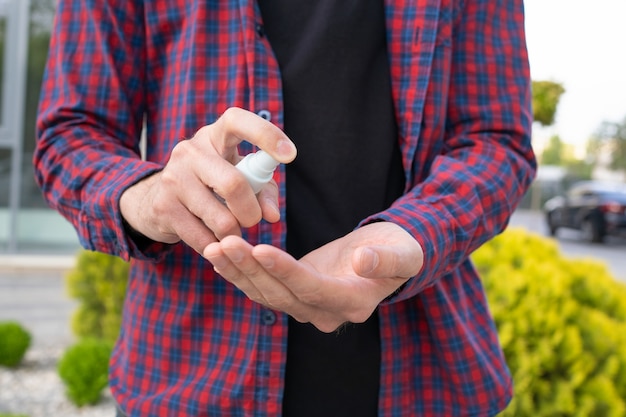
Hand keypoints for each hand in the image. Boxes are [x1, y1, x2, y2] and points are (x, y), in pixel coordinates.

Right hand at [119, 107, 296, 252]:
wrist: (158, 198)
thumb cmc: (212, 184)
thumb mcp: (240, 178)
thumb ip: (263, 191)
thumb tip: (272, 215)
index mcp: (214, 136)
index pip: (238, 121)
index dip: (266, 134)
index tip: (290, 155)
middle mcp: (190, 151)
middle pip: (233, 184)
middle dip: (251, 212)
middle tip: (252, 220)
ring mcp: (173, 177)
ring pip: (221, 219)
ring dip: (234, 233)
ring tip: (230, 231)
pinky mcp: (163, 207)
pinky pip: (203, 238)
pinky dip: (216, 246)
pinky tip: (214, 240)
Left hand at [203, 222, 423, 332]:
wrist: (389, 255)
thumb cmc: (400, 251)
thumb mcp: (403, 252)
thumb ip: (386, 259)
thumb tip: (364, 260)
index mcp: (352, 302)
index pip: (312, 289)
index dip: (286, 271)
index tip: (260, 249)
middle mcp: (326, 312)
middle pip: (282, 294)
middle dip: (251, 269)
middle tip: (224, 243)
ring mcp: (308, 306)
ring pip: (267, 293)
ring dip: (239, 271)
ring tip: (214, 247)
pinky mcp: (296, 292)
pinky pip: (264, 287)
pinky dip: (242, 272)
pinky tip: (221, 256)